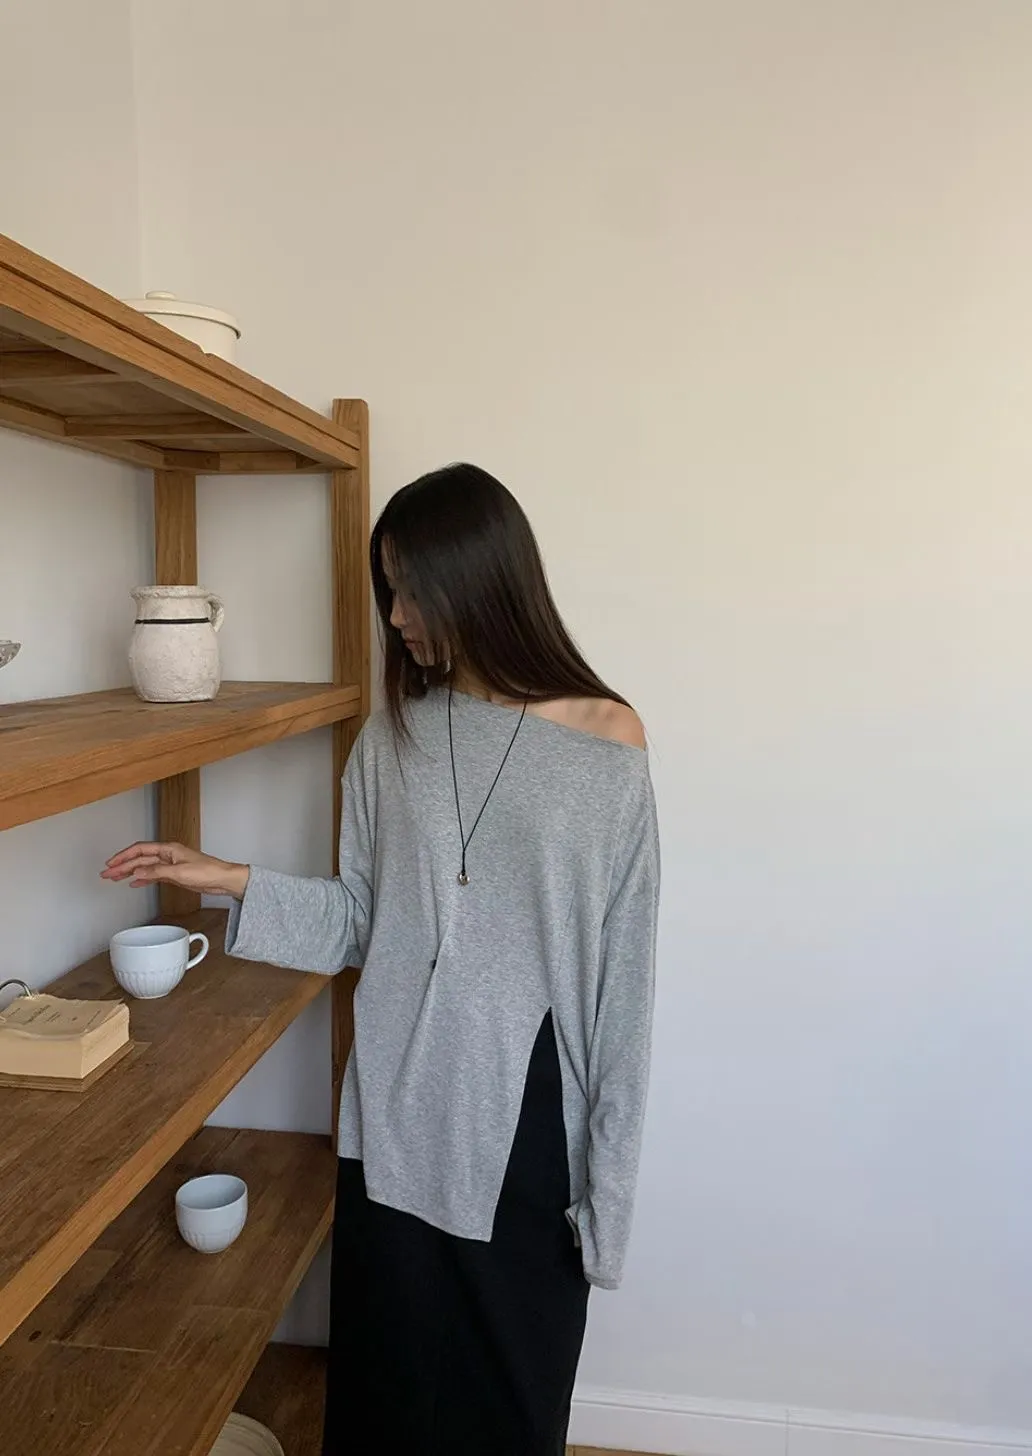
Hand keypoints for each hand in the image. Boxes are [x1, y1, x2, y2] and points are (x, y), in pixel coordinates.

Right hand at [101, 842, 249, 899]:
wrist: (223, 880)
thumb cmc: (208, 871)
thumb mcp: (180, 872)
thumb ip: (157, 872)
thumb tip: (137, 872)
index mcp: (169, 849)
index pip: (140, 849)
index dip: (123, 856)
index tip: (111, 862)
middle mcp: (168, 855)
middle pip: (139, 859)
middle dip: (122, 865)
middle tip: (107, 873)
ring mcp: (170, 865)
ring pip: (144, 867)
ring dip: (129, 872)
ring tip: (115, 878)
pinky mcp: (174, 874)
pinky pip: (153, 875)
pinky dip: (142, 878)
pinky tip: (134, 882)